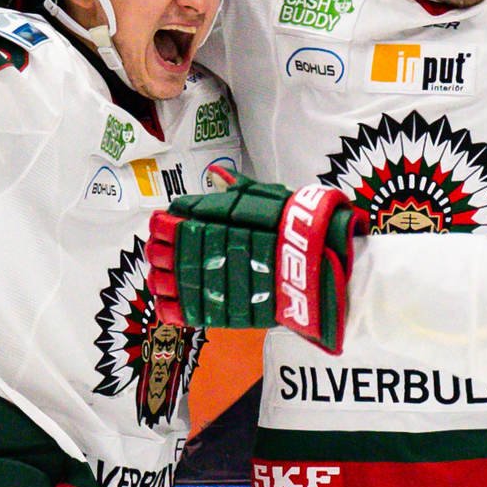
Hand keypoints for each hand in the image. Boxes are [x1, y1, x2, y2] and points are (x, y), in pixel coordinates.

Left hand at [147, 174, 365, 353]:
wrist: (328, 270)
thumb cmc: (306, 232)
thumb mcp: (277, 200)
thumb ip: (242, 191)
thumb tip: (215, 177)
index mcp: (227, 216)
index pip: (182, 214)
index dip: (168, 220)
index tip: (165, 223)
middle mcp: (218, 245)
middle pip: (171, 245)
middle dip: (159, 246)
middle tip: (158, 248)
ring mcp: (221, 278)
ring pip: (173, 277)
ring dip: (160, 275)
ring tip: (161, 274)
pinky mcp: (227, 308)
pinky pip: (190, 309)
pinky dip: (174, 306)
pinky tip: (168, 302)